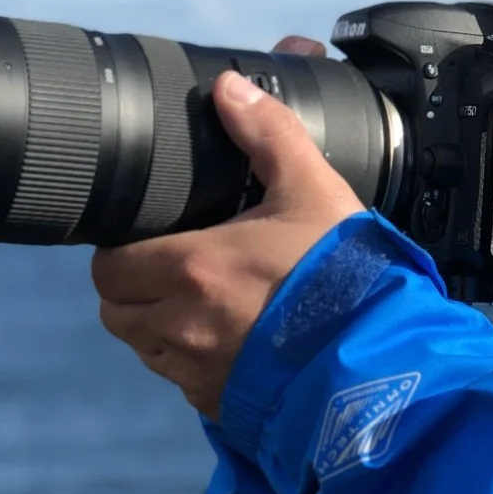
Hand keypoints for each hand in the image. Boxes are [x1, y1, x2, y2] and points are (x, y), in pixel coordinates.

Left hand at [91, 38, 365, 418]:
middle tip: (173, 270)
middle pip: (116, 310)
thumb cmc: (345, 276)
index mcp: (190, 269)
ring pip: (144, 348)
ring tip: (203, 306)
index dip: (123, 251)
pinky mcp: (217, 406)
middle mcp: (180, 326)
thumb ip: (268, 134)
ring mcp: (196, 372)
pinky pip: (181, 382)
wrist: (383, 362)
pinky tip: (232, 344)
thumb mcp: (312, 190)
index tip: (151, 241)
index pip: (109, 265)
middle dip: (134, 290)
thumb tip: (230, 87)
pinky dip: (192, 364)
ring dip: (159, 327)